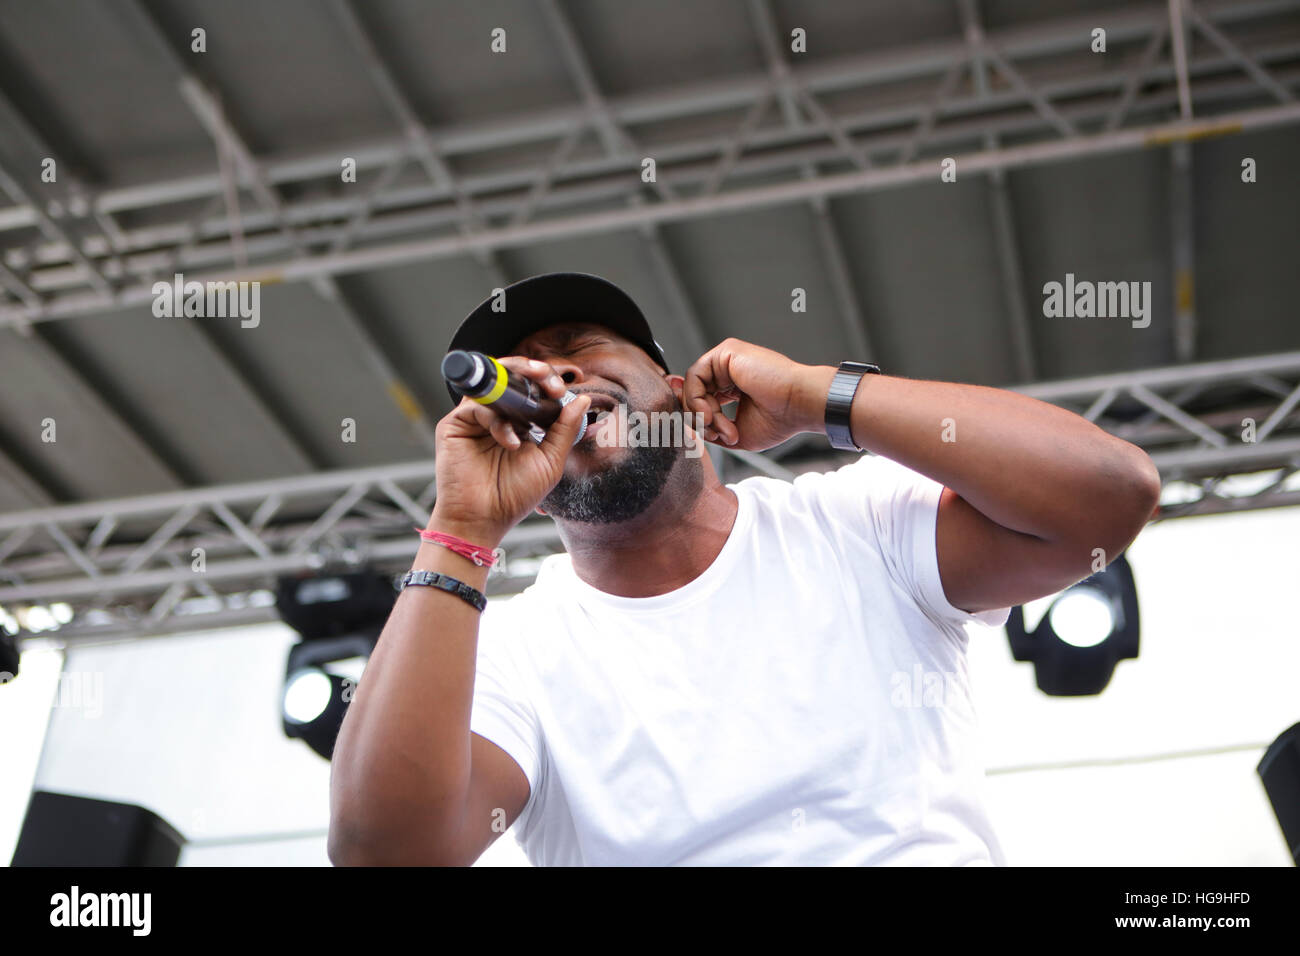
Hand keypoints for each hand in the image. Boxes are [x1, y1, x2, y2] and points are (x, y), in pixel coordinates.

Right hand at [429, 357, 590, 545]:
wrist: (484, 520)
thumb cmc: (514, 495)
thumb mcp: (550, 460)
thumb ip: (565, 429)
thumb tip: (582, 399)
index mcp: (519, 423)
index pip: (532, 389)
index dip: (546, 382)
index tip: (561, 390)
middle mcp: (496, 417)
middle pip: (511, 377)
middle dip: (532, 371)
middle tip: (548, 380)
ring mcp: (474, 419)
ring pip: (492, 383)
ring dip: (516, 382)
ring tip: (536, 395)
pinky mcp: (455, 425)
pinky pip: (477, 406)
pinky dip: (497, 421)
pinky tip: (512, 443)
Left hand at [679, 338, 835, 451]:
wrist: (800, 405)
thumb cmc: (779, 420)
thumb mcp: (734, 433)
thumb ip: (709, 426)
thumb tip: (685, 420)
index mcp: (734, 387)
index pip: (702, 400)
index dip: (698, 419)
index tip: (708, 434)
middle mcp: (729, 371)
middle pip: (694, 393)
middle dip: (701, 420)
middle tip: (719, 434)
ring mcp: (728, 359)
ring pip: (692, 386)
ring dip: (700, 413)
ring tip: (719, 427)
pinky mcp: (726, 352)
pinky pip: (695, 375)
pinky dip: (696, 398)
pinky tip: (710, 413)